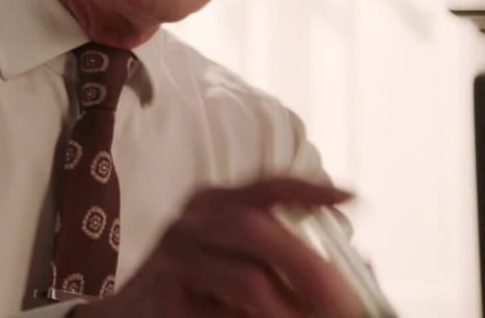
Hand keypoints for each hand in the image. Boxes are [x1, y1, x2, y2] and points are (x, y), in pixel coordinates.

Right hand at [74, 177, 361, 317]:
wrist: (128, 315)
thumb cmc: (196, 289)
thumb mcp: (241, 264)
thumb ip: (289, 262)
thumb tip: (361, 266)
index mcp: (213, 205)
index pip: (263, 185)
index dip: (306, 189)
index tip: (350, 197)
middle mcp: (191, 222)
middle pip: (255, 227)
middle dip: (308, 268)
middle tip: (345, 304)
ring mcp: (174, 259)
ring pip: (246, 279)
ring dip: (288, 311)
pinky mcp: (166, 296)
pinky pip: (221, 312)